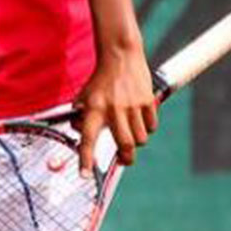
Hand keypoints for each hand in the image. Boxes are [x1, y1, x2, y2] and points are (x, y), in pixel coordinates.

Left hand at [73, 43, 157, 175]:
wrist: (120, 55)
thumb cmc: (100, 80)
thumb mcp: (83, 96)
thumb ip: (80, 117)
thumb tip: (79, 136)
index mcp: (93, 108)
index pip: (87, 138)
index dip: (86, 158)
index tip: (85, 175)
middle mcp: (113, 108)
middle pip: (126, 146)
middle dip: (126, 158)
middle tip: (124, 160)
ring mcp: (132, 105)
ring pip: (140, 139)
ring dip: (136, 141)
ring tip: (130, 130)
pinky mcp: (147, 101)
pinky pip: (151, 127)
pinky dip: (147, 128)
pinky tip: (140, 118)